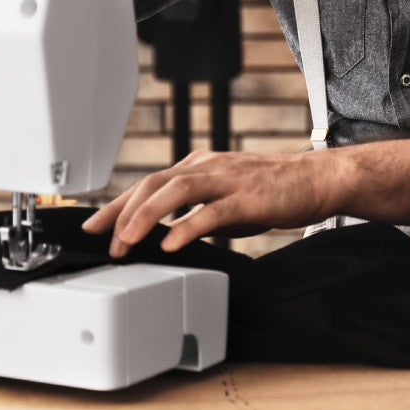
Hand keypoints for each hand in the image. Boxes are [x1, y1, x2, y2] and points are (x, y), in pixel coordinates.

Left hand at [82, 149, 345, 253]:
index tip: (93, 226)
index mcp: (199, 166)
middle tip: (107, 242)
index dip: (117, 205)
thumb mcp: (223, 196)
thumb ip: (195, 209)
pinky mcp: (248, 198)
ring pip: (176, 191)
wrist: (316, 180)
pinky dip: (187, 226)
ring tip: (128, 241)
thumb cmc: (272, 191)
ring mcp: (227, 181)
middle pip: (154, 184)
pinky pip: (212, 212)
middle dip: (124, 213)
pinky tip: (171, 243)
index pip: (148, 183)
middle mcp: (208, 167)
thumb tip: (164, 233)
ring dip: (146, 217)